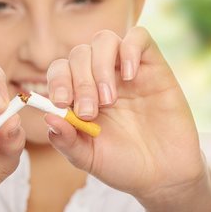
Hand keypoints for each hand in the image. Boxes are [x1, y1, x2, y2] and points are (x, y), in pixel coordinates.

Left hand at [45, 27, 205, 202]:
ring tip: (109, 99)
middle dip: (79, 82)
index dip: (56, 81)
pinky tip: (129, 76)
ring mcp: (126, 71)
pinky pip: (139, 37)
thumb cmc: (122, 165)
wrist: (163, 174)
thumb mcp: (87, 158)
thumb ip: (65, 140)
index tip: (61, 103)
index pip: (59, 70)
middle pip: (79, 54)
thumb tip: (47, 117)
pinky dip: (129, 50)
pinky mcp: (153, 67)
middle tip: (89, 112)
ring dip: (99, 67)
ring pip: (104, 40)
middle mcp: (100, 79)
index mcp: (79, 96)